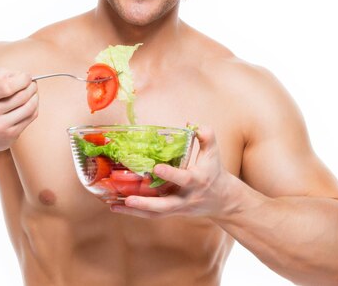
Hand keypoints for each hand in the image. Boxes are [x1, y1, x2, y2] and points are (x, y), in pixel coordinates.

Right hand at [0, 69, 38, 152]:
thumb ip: (0, 75)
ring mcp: (0, 128)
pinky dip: (34, 107)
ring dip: (35, 96)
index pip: (7, 87)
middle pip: (21, 97)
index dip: (22, 79)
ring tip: (33, 91)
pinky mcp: (9, 137)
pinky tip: (31, 102)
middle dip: (31, 87)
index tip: (27, 76)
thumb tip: (20, 76)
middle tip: (32, 83)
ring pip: (29, 108)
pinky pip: (30, 118)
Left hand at [110, 126, 234, 218]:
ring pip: (156, 213)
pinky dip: (134, 213)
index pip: (184, 179)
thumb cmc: (214, 172)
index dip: (171, 174)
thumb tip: (191, 123)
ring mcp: (178, 207)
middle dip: (147, 203)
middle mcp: (186, 197)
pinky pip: (152, 215)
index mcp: (198, 180)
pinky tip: (117, 207)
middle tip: (129, 199)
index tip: (156, 167)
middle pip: (166, 205)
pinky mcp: (171, 212)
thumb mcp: (213, 152)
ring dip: (135, 211)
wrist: (222, 200)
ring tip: (114, 205)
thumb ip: (206, 135)